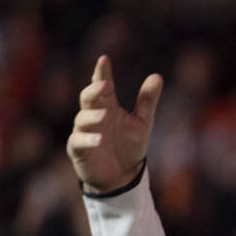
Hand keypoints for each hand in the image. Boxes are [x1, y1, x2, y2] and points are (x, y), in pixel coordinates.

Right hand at [67, 55, 162, 192]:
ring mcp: (84, 132)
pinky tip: (99, 139)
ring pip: (82, 119)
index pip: (103, 86)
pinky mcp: (78, 149)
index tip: (104, 59)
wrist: (121, 176)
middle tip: (104, 85)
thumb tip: (157, 76)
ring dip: (92, 116)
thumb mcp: (142, 123)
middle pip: (88, 98)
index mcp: (108, 106)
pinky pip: (78, 142)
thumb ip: (147, 101)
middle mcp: (93, 115)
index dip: (102, 72)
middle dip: (94, 90)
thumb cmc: (129, 146)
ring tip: (105, 115)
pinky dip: (88, 140)